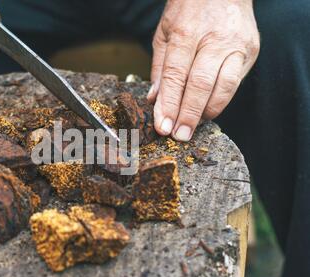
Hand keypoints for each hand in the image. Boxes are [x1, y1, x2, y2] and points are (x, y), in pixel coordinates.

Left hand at [147, 0, 259, 140]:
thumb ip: (159, 67)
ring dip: (205, 113)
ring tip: (191, 128)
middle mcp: (213, 39)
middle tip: (178, 135)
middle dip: (187, 115)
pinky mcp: (250, 51)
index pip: (175, 76)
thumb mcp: (164, 32)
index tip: (162, 126)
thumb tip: (154, 100)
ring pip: (222, 88)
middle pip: (199, 85)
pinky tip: (206, 112)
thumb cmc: (189, 10)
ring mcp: (235, 45)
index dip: (169, 104)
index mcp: (186, 32)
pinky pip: (234, 84)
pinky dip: (219, 102)